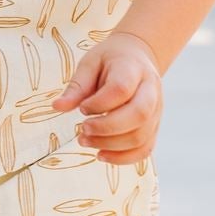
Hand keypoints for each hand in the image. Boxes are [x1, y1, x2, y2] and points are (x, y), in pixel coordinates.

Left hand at [49, 31, 162, 163]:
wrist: (137, 57)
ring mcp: (157, 110)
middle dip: (106, 128)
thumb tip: (57, 107)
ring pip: (141, 136)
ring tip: (85, 141)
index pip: (121, 89)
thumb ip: (77, 86)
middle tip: (82, 129)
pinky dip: (123, 158)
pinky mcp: (155, 126)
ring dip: (111, 145)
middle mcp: (151, 90)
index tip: (82, 108)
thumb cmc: (110, 61)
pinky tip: (101, 155)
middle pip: (138, 115)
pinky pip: (145, 148)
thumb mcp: (90, 64)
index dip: (99, 103)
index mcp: (133, 68)